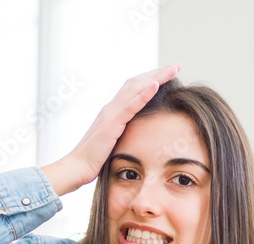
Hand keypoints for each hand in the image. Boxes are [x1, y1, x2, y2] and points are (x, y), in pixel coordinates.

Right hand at [41, 62, 181, 196]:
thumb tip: (137, 135)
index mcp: (112, 112)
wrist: (77, 168)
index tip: (168, 73)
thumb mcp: (112, 143)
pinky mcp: (111, 124)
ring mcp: (110, 114)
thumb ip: (123, 134)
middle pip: (137, 83)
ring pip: (136, 88)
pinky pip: (130, 106)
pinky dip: (144, 94)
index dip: (151, 79)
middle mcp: (111, 108)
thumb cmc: (94, 161)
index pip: (134, 88)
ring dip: (156, 77)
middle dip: (158, 72)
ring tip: (173, 69)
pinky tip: (157, 85)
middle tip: (176, 65)